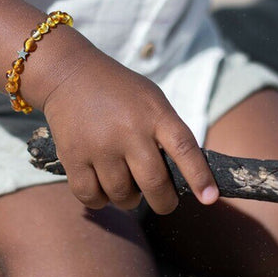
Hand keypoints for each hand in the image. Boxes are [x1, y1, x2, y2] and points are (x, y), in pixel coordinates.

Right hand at [40, 49, 218, 213]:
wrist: (69, 74)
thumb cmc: (118, 91)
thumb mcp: (151, 100)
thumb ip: (167, 132)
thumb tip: (183, 177)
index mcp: (155, 114)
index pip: (184, 148)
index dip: (199, 177)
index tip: (209, 198)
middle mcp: (129, 130)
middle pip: (154, 183)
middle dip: (164, 202)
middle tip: (163, 202)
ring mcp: (99, 145)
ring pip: (122, 195)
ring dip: (128, 199)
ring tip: (126, 186)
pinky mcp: (73, 156)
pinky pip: (91, 196)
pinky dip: (99, 200)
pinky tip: (102, 188)